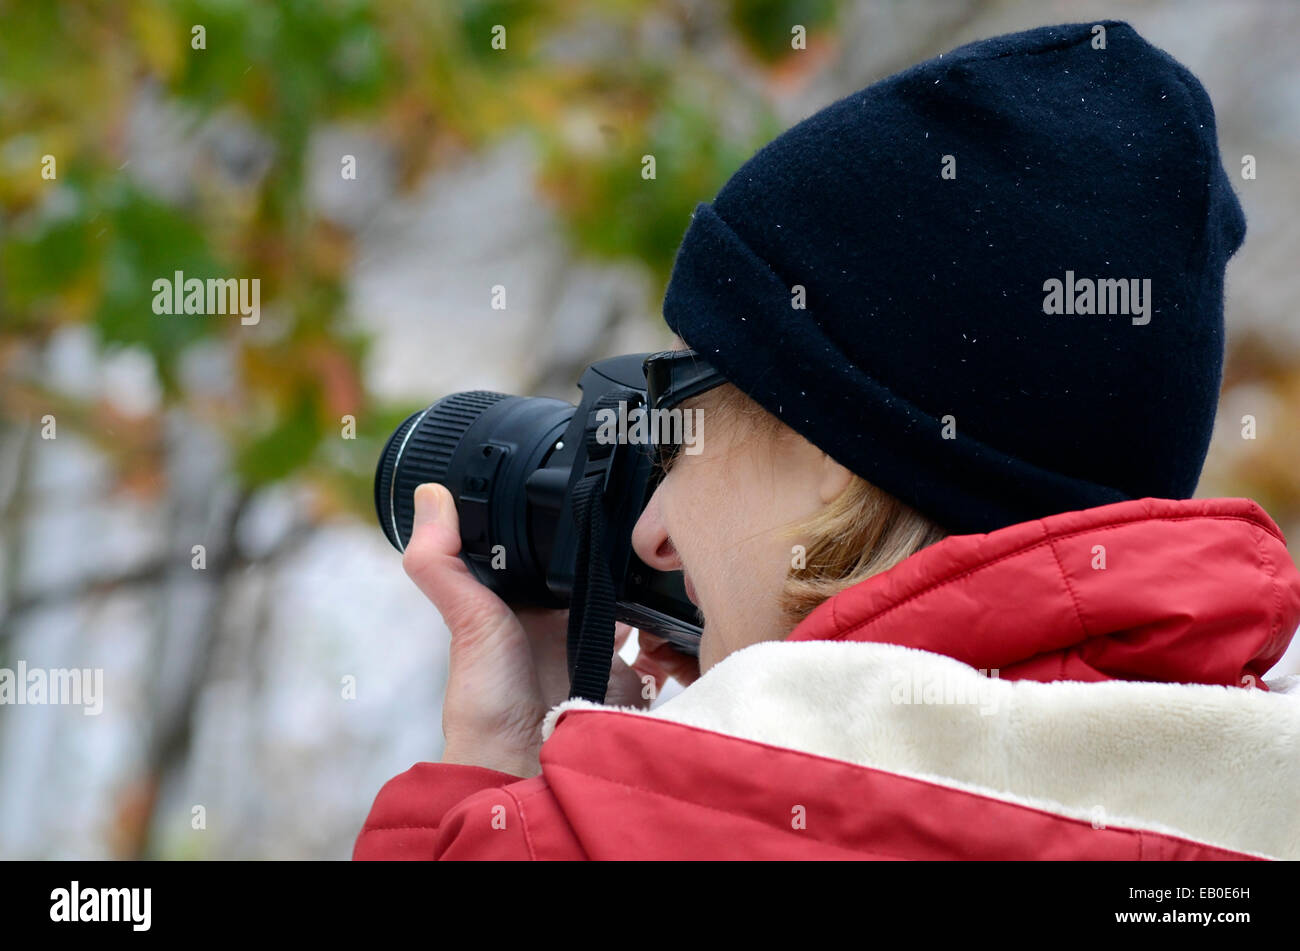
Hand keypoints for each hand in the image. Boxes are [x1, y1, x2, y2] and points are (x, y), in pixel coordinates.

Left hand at [402, 483, 689, 777]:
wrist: (527, 766)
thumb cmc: (487, 700)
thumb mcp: (466, 619)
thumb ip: (442, 561)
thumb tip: (428, 493)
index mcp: (522, 606)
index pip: (549, 553)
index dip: (566, 526)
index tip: (589, 488)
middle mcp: (562, 624)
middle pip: (597, 574)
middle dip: (619, 552)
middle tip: (644, 522)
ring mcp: (598, 651)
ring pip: (632, 605)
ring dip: (647, 587)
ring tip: (665, 560)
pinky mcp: (629, 677)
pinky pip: (659, 648)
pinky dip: (669, 632)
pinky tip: (676, 611)